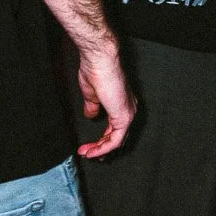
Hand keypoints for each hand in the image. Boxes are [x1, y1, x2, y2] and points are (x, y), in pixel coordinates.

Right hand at [76, 40, 135, 158]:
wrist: (99, 60)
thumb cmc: (95, 70)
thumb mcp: (91, 94)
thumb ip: (93, 106)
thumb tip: (90, 115)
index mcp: (122, 102)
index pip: (116, 127)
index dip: (104, 139)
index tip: (91, 146)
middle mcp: (129, 109)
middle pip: (118, 136)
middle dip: (102, 148)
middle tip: (90, 155)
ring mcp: (128, 114)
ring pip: (117, 141)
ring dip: (100, 150)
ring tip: (86, 154)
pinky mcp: (124, 118)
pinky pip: (115, 141)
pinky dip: (102, 148)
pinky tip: (91, 152)